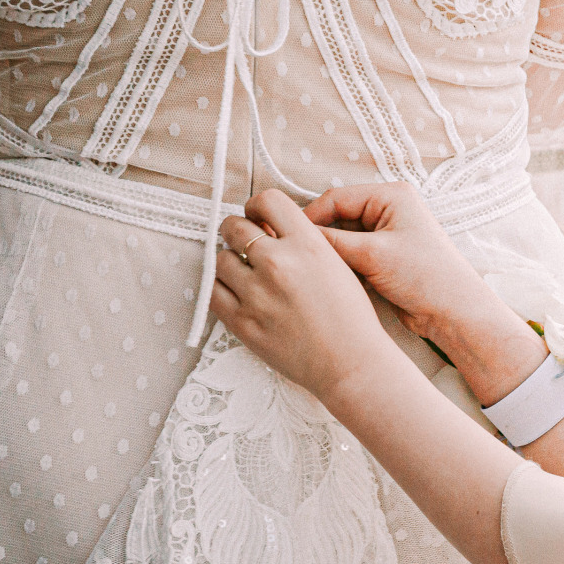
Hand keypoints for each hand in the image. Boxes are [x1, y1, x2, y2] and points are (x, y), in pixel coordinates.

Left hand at [210, 190, 403, 400]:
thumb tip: (267, 230)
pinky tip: (237, 293)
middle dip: (237, 232)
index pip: (267, 201)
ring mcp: (256, 293)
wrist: (351, 362)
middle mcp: (278, 262)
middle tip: (244, 245)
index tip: (255, 217)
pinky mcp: (242, 321)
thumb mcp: (336, 265)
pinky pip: (212, 291)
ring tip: (245, 276)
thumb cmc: (350, 317)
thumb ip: (302, 242)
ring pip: (220, 258)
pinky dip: (221, 288)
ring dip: (230, 263)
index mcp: (307, 244)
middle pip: (234, 226)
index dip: (256, 206)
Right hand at [301, 181, 546, 403]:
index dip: (309, 217)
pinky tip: (329, 280)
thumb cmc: (425, 277)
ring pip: (341, 239)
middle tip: (294, 257)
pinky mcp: (383, 258)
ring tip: (309, 271)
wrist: (453, 313)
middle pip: (337, 217)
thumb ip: (332, 243)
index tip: (285, 237)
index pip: (336, 198)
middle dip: (318, 238)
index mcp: (391, 196)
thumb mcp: (373, 255)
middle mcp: (388, 210)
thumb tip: (295, 236)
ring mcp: (386, 234)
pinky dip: (340, 266)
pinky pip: (350, 255)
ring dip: (329, 254)